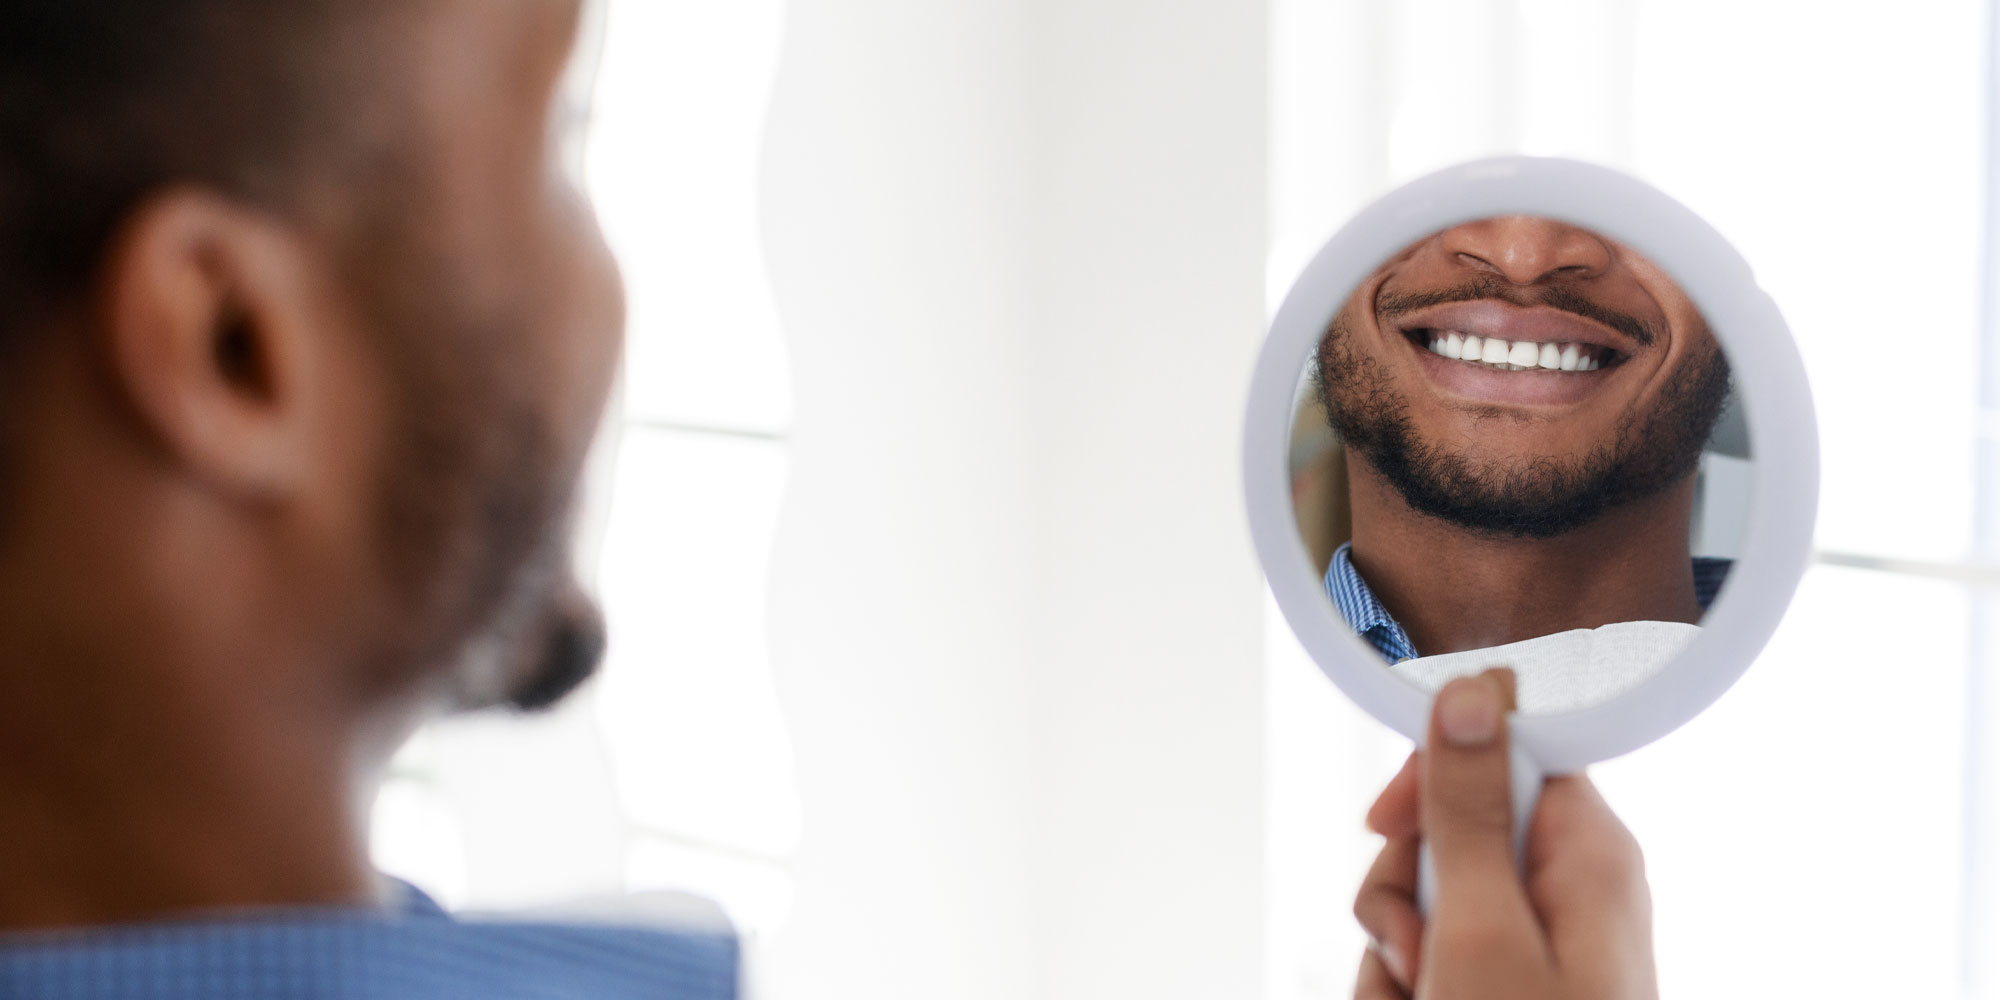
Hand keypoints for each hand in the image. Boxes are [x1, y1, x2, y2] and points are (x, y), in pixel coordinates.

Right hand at [1351, 668, 1656, 998]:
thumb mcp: (1482, 930)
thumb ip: (1469, 812)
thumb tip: (1470, 695)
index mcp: (1589, 855)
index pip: (1505, 750)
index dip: (1435, 775)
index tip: (1387, 821)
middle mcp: (1570, 888)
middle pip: (1448, 831)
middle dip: (1402, 893)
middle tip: (1417, 952)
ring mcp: (1538, 939)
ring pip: (1423, 899)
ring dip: (1396, 953)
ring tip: (1422, 995)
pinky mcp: (1507, 978)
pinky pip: (1427, 952)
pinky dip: (1407, 986)